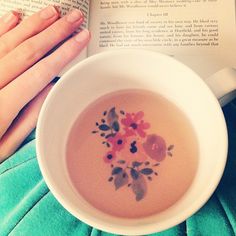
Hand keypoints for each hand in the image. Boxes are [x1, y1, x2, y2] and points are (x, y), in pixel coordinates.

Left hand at [0, 6, 89, 161]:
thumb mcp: (5, 147)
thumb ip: (29, 119)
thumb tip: (50, 90)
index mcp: (1, 107)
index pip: (41, 72)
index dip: (64, 53)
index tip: (81, 39)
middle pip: (28, 50)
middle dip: (56, 32)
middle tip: (74, 18)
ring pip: (10, 41)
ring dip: (34, 24)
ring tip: (54, 13)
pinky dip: (3, 27)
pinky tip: (17, 16)